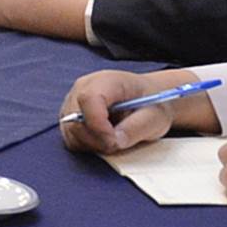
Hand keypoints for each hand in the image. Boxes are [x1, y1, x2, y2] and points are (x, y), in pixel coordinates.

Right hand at [57, 68, 216, 153]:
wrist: (153, 98)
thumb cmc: (156, 104)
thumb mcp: (154, 118)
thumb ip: (135, 129)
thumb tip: (114, 141)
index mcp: (106, 82)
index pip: (89, 100)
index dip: (96, 123)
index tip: (112, 140)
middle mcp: (83, 87)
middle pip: (74, 117)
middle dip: (96, 137)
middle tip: (119, 144)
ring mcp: (73, 101)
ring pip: (70, 130)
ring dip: (92, 142)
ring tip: (116, 139)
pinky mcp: (71, 116)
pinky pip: (70, 136)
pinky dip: (86, 143)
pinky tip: (106, 138)